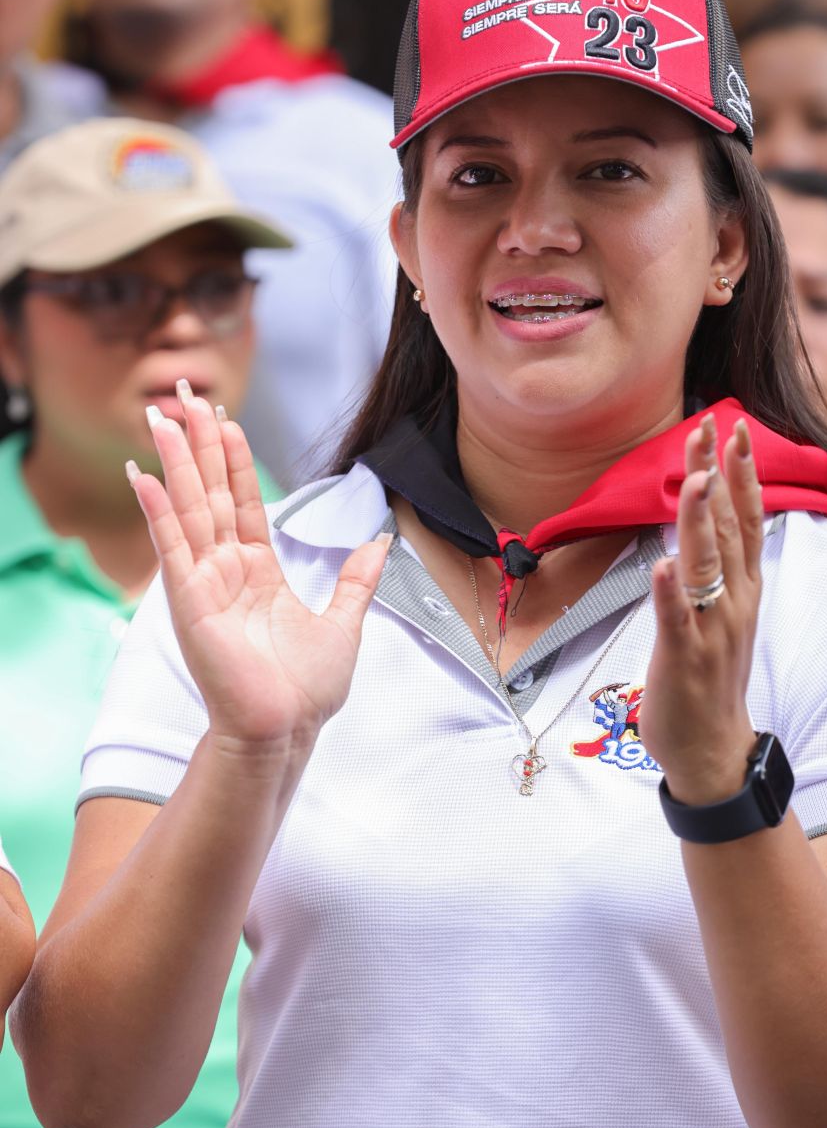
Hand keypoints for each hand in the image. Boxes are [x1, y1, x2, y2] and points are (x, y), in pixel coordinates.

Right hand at [132, 384, 388, 761]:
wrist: (286, 731)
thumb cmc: (305, 690)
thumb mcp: (343, 623)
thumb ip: (356, 580)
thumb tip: (380, 543)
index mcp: (258, 570)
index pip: (244, 500)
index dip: (235, 458)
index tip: (225, 418)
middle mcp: (226, 570)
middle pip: (211, 492)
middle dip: (200, 443)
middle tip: (186, 395)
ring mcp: (205, 584)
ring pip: (190, 509)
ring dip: (176, 462)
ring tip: (163, 417)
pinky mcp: (191, 603)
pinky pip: (173, 548)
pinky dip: (158, 511)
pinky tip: (145, 476)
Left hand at [640, 415, 762, 805]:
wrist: (714, 747)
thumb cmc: (711, 674)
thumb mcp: (724, 610)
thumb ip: (719, 564)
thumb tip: (709, 513)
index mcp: (743, 586)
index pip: (745, 516)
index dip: (741, 471)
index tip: (735, 426)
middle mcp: (734, 600)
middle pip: (728, 527)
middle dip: (720, 474)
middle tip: (715, 425)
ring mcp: (712, 629)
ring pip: (706, 565)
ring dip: (698, 521)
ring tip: (694, 479)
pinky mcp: (684, 658)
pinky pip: (677, 619)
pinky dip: (670, 592)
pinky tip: (663, 565)